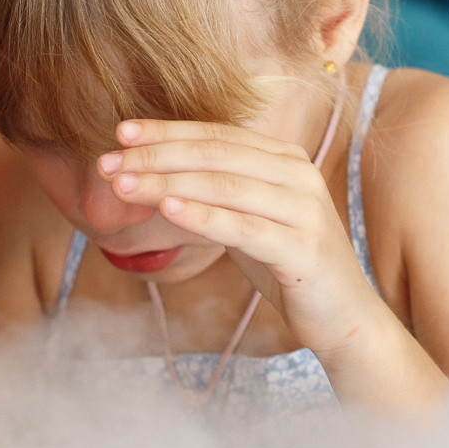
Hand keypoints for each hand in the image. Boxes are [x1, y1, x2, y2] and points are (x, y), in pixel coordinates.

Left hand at [95, 118, 380, 359]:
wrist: (342, 316)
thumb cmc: (284, 264)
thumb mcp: (245, 217)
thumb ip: (213, 190)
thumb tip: (150, 169)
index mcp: (284, 158)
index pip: (216, 135)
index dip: (166, 131)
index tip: (119, 132)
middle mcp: (298, 174)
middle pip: (215, 154)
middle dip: (156, 155)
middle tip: (107, 162)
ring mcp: (304, 209)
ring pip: (224, 186)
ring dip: (167, 183)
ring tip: (122, 185)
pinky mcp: (304, 248)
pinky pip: (244, 227)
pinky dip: (203, 215)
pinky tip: (166, 210)